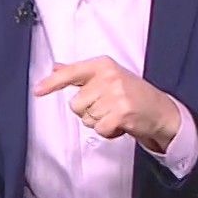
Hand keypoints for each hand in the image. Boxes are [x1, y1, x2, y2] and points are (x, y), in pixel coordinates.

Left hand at [34, 57, 181, 154]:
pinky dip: (108, 132)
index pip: (71, 73)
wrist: (160, 110)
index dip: (52, 83)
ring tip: (116, 114)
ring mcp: (116, 94)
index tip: (37, 90)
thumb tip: (56, 67)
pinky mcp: (122, 112)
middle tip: (107, 106)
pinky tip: (120, 124)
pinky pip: (99, 129)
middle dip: (88, 111)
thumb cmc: (131, 93)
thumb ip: (80, 73)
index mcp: (102, 65)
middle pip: (76, 104)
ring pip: (87, 118)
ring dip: (99, 122)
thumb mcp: (107, 76)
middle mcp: (108, 76)